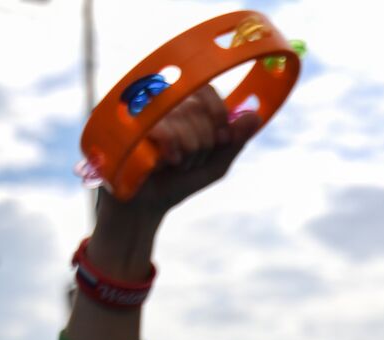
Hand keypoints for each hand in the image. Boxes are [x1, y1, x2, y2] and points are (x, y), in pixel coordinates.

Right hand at [107, 86, 261, 217]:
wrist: (145, 207)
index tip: (222, 138)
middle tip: (188, 160)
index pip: (206, 89)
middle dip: (203, 143)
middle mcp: (158, 102)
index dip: (219, 112)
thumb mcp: (214, 163)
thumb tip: (256, 115)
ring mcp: (140, 110)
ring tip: (173, 163)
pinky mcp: (126, 124)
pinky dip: (172, 151)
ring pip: (185, 121)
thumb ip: (234, 140)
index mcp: (179, 105)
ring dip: (188, 152)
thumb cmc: (177, 182)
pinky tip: (163, 164)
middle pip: (198, 108)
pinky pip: (165, 130)